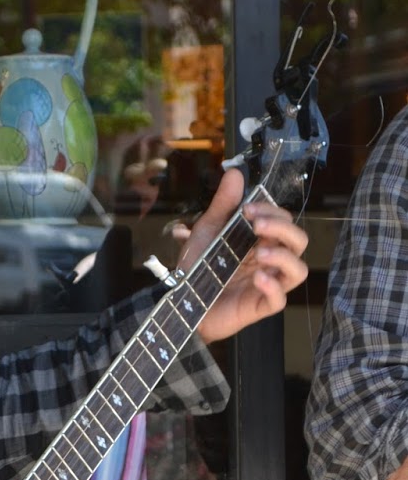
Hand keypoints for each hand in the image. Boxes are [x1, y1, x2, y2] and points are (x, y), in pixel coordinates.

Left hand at [171, 167, 308, 343]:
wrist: (180, 302)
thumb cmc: (197, 267)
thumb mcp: (207, 231)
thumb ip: (223, 205)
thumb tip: (235, 172)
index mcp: (260, 240)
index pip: (284, 221)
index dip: (272, 211)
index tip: (247, 209)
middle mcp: (270, 261)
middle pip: (298, 241)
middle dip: (282, 228)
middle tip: (256, 225)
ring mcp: (268, 284)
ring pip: (298, 271)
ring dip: (284, 257)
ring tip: (260, 253)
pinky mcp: (260, 307)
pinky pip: (280, 299)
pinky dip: (273, 287)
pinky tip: (258, 278)